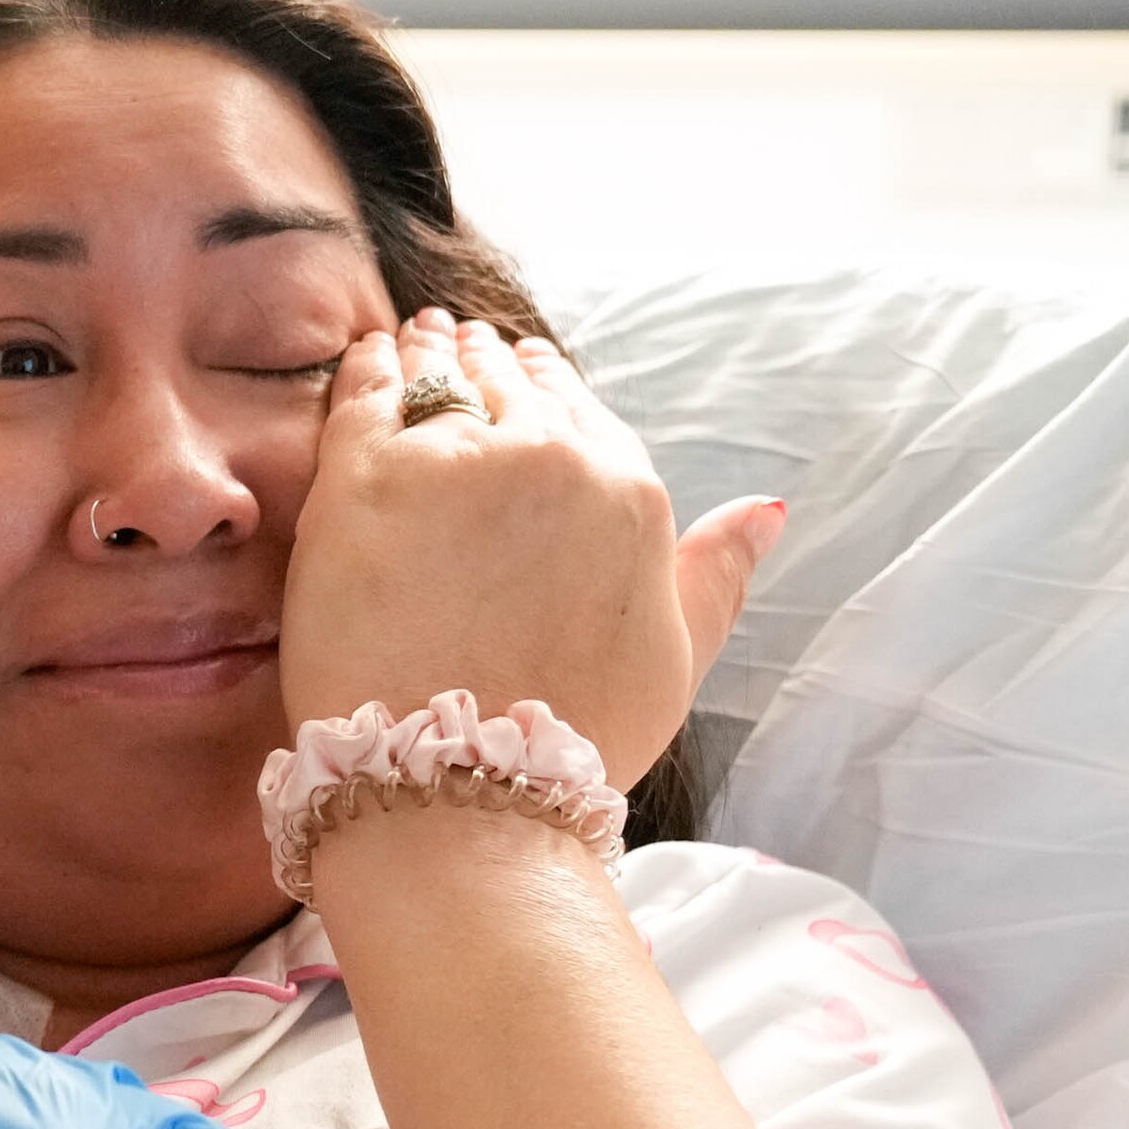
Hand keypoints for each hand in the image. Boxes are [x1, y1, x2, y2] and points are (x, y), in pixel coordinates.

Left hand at [279, 313, 782, 789]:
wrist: (463, 789)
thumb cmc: (573, 740)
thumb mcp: (675, 656)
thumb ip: (715, 572)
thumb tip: (767, 511)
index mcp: (625, 489)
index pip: (575, 406)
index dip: (542, 384)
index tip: (518, 367)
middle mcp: (547, 455)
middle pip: (505, 381)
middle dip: (480, 358)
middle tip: (450, 339)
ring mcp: (452, 461)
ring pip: (437, 373)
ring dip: (425, 351)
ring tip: (410, 340)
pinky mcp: (363, 481)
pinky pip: (363, 395)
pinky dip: (364, 371)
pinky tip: (362, 362)